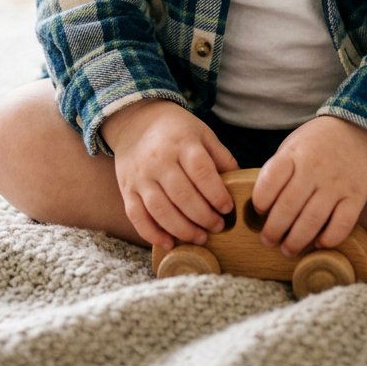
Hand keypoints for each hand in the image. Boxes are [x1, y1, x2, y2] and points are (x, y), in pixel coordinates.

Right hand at [101, 100, 238, 250]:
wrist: (135, 122)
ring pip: (160, 210)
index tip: (227, 208)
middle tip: (218, 227)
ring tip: (200, 238)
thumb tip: (240, 182)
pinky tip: (169, 243)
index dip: (217, 194)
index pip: (201, 172)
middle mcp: (159, 159)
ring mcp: (140, 176)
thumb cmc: (176, 130)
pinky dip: (152, 234)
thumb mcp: (201, 133)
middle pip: (182, 195)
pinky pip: (136, 216)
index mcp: (182, 143)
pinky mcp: (127, 189)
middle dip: (203, 217)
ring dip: (182, 229)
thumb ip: (220, 156)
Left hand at [251, 115, 366, 257]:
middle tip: (268, 240)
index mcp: (294, 155)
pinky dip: (329, 238)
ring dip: (296, 241)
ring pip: (312, 220)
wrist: (358, 131)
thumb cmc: (317, 143)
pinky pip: (342, 224)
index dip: (260, 201)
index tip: (259, 211)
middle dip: (274, 230)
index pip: (270, 182)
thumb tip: (263, 206)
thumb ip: (279, 171)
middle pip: (288, 207)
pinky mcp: (356, 196)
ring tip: (287, 249)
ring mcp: (336, 183)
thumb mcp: (293, 145)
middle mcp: (314, 169)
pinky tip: (319, 243)